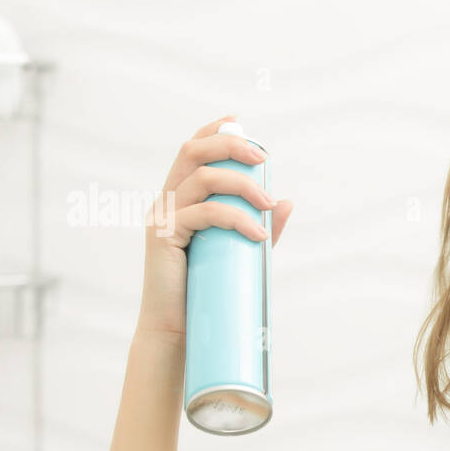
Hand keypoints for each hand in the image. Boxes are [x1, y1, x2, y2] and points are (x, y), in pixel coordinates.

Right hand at [138, 115, 293, 337]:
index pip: (192, 151)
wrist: (180, 330)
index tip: (239, 121)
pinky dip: (234, 218)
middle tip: (263, 160)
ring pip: (199, 179)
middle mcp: (167, 201)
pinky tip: (257, 234)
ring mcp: (162, 217)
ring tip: (267, 204)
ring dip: (240, 185)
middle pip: (192, 153)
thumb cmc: (207, 289)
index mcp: (181, 198)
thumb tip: (288, 201)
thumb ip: (260, 225)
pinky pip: (201, 214)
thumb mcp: (240, 251)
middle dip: (230, 147)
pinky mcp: (162, 238)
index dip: (213, 131)